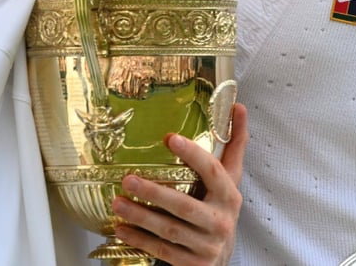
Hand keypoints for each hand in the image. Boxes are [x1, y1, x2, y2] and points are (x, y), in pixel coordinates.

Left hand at [111, 104, 247, 265]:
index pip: (213, 172)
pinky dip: (139, 240)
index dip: (193, 154)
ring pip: (169, 230)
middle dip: (154, 193)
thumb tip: (238, 106)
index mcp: (230, 196)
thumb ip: (234, 145)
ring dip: (140, 216)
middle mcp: (221, 221)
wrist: (221, 259)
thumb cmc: (220, 210)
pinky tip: (121, 228)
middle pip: (184, 205)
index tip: (169, 138)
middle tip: (127, 179)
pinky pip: (162, 251)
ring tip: (117, 202)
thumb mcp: (230, 180)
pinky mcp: (194, 264)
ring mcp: (208, 246)